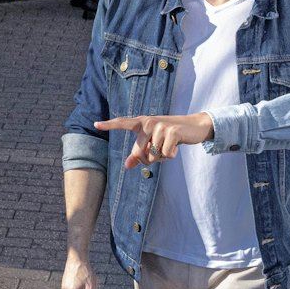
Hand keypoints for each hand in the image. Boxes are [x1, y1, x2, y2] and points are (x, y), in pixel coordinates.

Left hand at [94, 113, 214, 168]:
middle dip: (148, 160)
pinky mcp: (172, 131)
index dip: (109, 125)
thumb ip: (139, 154)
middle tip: (159, 153)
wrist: (194, 127)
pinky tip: (176, 147)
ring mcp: (160, 125)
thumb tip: (127, 166)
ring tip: (169, 146)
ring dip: (162, 157)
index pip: (123, 123)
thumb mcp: (153, 144)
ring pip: (153, 155)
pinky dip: (171, 155)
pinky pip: (166, 154)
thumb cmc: (169, 137)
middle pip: (139, 153)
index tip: (95, 124)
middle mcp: (149, 122)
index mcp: (141, 123)